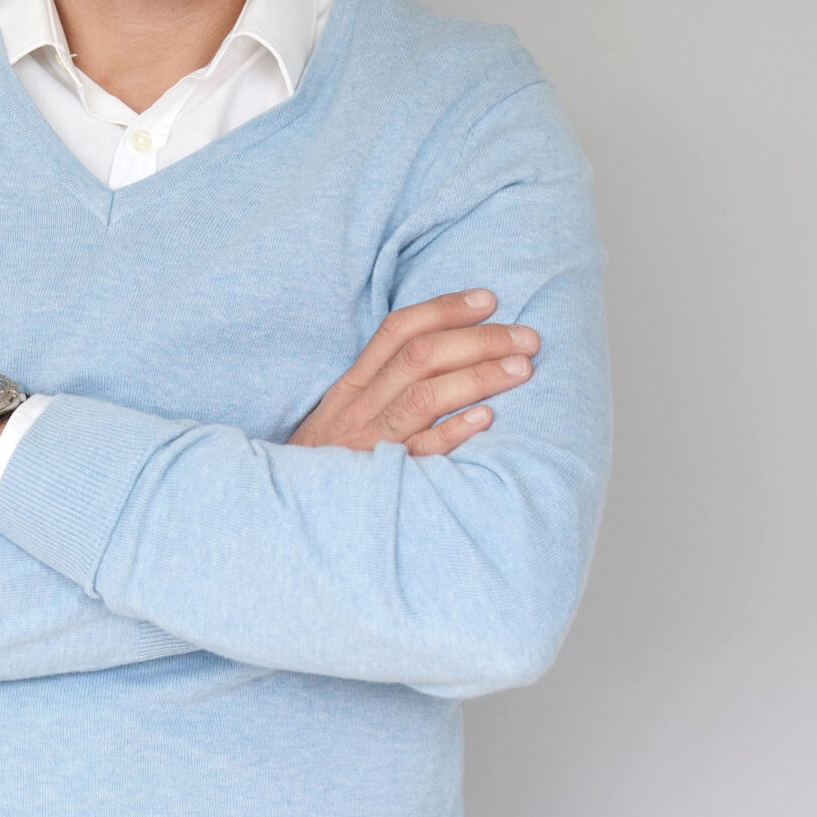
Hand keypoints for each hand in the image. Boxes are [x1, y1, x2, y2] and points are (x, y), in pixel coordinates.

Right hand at [288, 289, 538, 456]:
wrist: (290, 516)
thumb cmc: (329, 463)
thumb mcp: (342, 415)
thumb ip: (381, 385)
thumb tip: (443, 353)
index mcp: (352, 386)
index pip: (398, 330)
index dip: (444, 308)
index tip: (488, 300)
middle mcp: (360, 408)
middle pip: (420, 357)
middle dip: (478, 340)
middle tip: (526, 337)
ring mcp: (370, 443)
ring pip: (424, 397)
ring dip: (477, 377)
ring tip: (521, 369)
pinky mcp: (382, 480)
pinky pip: (420, 452)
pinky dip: (452, 430)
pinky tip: (487, 418)